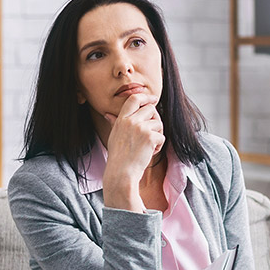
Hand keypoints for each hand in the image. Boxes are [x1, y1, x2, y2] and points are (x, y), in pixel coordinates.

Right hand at [102, 93, 164, 210]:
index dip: (145, 96)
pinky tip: (149, 153)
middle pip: (151, 109)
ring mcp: (141, 128)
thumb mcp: (114, 136)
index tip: (153, 99)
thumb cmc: (118, 157)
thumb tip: (108, 114)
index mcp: (121, 119)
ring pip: (159, 123)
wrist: (121, 172)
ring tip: (148, 146)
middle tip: (152, 132)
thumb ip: (115, 123)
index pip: (134, 98)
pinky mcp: (150, 138)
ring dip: (157, 134)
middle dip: (155, 119)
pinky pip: (162, 136)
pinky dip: (159, 146)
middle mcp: (131, 121)